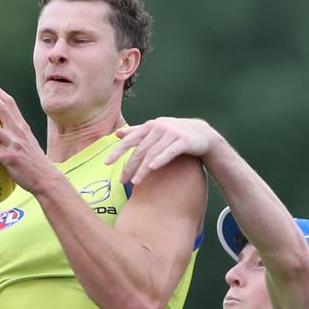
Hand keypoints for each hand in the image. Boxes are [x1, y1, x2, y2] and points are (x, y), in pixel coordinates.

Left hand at [0, 82, 51, 195]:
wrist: (46, 178)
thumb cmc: (35, 163)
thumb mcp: (28, 142)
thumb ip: (17, 134)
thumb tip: (5, 130)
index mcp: (22, 127)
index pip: (10, 103)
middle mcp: (18, 132)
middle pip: (2, 108)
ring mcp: (14, 144)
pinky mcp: (9, 159)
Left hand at [105, 117, 219, 185]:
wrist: (202, 134)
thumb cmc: (175, 134)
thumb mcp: (155, 131)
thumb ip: (136, 132)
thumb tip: (117, 133)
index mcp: (150, 126)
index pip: (130, 139)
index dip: (117, 151)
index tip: (106, 163)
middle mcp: (159, 127)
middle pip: (140, 149)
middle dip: (129, 166)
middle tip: (121, 181)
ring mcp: (172, 133)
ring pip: (153, 153)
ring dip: (143, 168)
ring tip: (135, 182)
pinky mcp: (184, 141)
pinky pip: (170, 152)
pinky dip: (160, 159)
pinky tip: (152, 168)